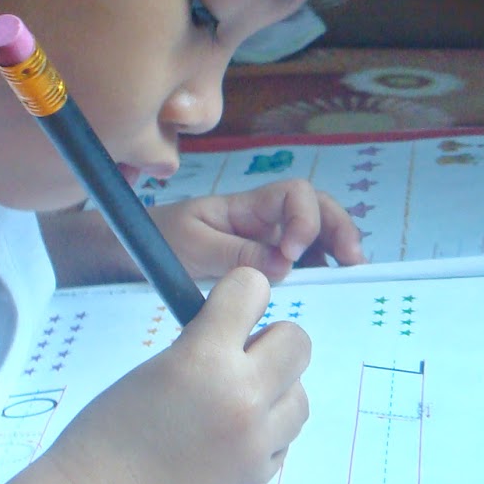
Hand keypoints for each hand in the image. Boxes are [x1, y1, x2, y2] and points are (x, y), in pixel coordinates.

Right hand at [37, 268, 309, 483]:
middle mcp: (241, 395)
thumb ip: (201, 348)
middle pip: (297, 341)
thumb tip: (237, 334)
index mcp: (203, 358)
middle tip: (239, 360)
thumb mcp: (152, 371)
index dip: (242, 295)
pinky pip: (285, 439)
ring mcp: (256, 441)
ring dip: (275, 393)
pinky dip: (267, 435)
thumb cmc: (106, 438)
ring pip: (300, 395)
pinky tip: (228, 442)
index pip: (253, 289)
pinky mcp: (260, 478)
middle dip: (270, 344)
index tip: (232, 308)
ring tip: (233, 406)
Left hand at [153, 179, 366, 280]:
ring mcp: (267, 243)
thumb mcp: (192, 246)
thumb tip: (283, 266)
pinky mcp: (264, 266)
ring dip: (337, 250)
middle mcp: (264, 221)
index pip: (295, 194)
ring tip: (351, 275)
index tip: (291, 254)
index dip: (304, 218)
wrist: (129, 253)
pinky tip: (328, 289)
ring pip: (316, 237)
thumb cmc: (158, 240)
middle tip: (354, 261)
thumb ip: (235, 253)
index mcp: (247, 207)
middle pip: (317, 210)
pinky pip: (302, 263)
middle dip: (340, 228)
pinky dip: (320, 272)